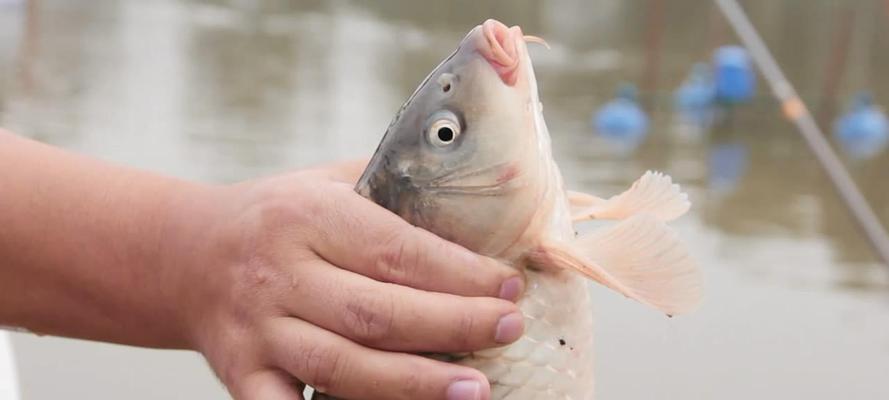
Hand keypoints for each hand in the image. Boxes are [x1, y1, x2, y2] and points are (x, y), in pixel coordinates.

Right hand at [175, 160, 525, 399]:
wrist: (186, 254)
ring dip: (410, 383)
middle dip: (450, 324)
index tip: (509, 285)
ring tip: (474, 391)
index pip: (395, 249)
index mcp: (308, 215)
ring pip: (339, 365)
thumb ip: (396, 186)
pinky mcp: (241, 373)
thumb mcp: (329, 180)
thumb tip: (488, 197)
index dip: (459, 272)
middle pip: (374, 311)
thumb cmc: (279, 216)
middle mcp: (280, 273)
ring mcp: (258, 330)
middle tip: (508, 329)